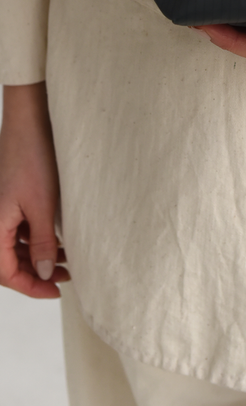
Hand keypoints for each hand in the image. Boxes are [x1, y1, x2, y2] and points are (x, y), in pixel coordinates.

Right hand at [0, 82, 68, 297]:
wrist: (29, 124)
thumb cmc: (33, 161)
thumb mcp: (42, 207)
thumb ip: (41, 243)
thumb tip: (41, 273)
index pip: (6, 273)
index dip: (31, 286)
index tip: (55, 291)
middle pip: (9, 262)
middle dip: (37, 273)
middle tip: (66, 277)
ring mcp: (0, 211)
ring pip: (15, 246)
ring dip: (39, 256)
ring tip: (68, 260)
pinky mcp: (9, 201)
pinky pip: (18, 230)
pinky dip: (37, 238)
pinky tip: (58, 240)